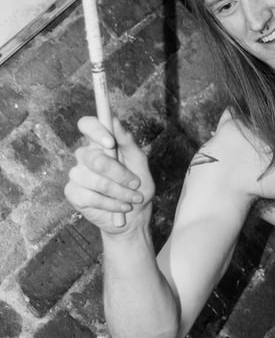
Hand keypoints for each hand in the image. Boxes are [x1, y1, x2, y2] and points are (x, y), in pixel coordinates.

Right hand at [66, 117, 154, 233]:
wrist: (134, 216)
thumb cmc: (138, 185)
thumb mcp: (139, 162)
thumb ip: (127, 142)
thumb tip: (115, 121)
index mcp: (100, 143)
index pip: (87, 125)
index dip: (95, 130)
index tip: (110, 143)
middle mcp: (85, 156)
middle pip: (93, 158)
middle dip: (119, 174)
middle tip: (136, 183)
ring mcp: (77, 174)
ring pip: (94, 180)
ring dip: (119, 192)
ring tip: (133, 198)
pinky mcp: (72, 193)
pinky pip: (90, 197)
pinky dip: (111, 204)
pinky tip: (121, 207)